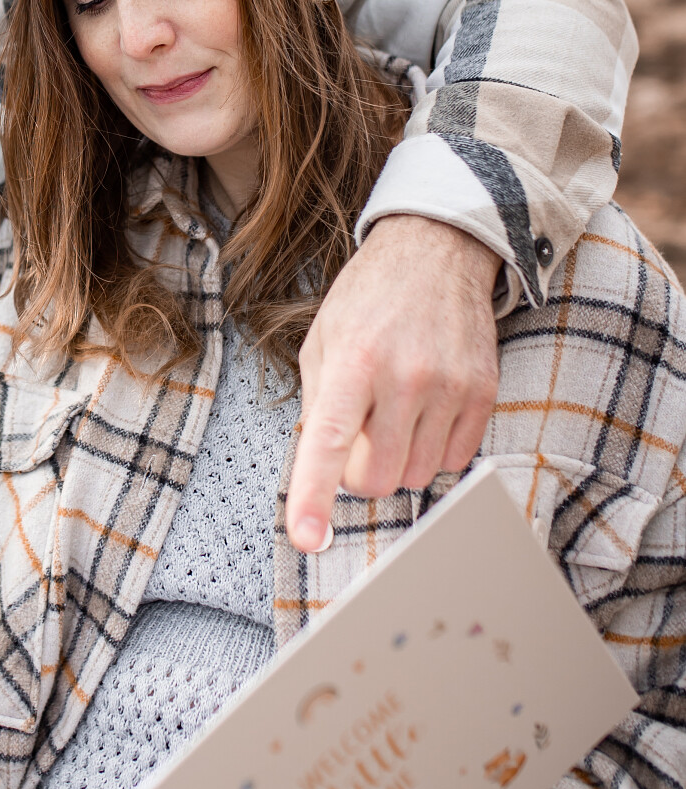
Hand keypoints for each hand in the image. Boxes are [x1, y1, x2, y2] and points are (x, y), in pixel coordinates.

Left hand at [286, 216, 500, 552]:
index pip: (327, 441)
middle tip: (357, 436)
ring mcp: (449, 386)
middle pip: (377, 479)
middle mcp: (403, 377)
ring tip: (392, 413)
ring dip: (397, 460)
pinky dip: (432, 451)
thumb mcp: (322, 339)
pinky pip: (454, 461)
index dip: (313, 495)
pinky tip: (424, 412)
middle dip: (358, 473)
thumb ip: (316, 404)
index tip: (306, 537)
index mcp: (352, 361)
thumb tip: (318, 467)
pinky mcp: (483, 393)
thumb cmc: (369, 299)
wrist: (437, 251)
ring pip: (416, 476)